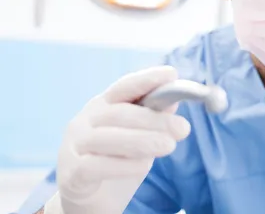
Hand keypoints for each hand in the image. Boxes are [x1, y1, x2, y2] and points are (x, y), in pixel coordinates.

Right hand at [45, 66, 190, 213]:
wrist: (91, 203)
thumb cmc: (118, 162)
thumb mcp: (140, 138)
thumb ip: (153, 119)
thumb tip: (174, 99)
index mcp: (102, 106)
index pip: (123, 87)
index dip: (146, 79)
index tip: (171, 74)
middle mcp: (84, 121)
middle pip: (120, 114)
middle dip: (155, 119)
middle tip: (183, 128)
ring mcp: (73, 147)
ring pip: (108, 139)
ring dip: (143, 141)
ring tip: (169, 146)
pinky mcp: (70, 175)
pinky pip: (96, 166)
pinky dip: (122, 165)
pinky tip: (144, 166)